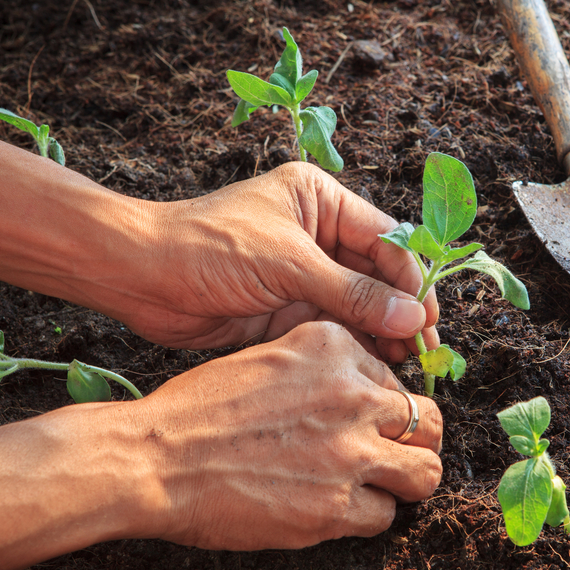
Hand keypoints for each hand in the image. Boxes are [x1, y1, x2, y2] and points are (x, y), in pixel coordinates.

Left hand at [125, 163, 438, 360]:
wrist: (139, 277)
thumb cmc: (208, 248)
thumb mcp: (288, 264)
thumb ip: (352, 293)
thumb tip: (412, 317)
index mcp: (321, 202)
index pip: (386, 240)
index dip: (412, 280)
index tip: (429, 320)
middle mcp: (318, 235)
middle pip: (378, 276)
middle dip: (403, 312)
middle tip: (426, 351)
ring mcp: (304, 274)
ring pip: (359, 307)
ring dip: (383, 333)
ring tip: (407, 366)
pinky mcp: (288, 309)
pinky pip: (334, 328)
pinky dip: (355, 347)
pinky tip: (376, 367)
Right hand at [139, 321, 442, 549]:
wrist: (155, 457)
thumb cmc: (199, 409)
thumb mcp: (268, 357)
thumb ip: (322, 367)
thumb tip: (359, 390)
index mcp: (335, 347)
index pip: (396, 377)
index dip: (386, 404)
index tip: (370, 420)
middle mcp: (352, 394)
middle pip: (429, 420)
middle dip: (418, 439)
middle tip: (398, 453)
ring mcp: (349, 452)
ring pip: (425, 472)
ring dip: (406, 481)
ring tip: (382, 485)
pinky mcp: (336, 506)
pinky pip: (384, 516)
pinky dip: (366, 516)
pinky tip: (337, 509)